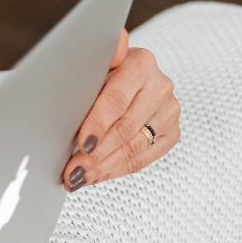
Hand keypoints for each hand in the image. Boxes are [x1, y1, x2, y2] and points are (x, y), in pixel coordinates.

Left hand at [62, 30, 179, 190]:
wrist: (129, 76)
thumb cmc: (103, 73)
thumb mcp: (91, 68)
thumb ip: (84, 74)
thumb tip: (69, 85)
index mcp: (140, 64)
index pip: (116, 100)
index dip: (98, 124)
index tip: (82, 144)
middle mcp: (160, 86)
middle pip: (126, 128)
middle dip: (96, 154)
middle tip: (73, 170)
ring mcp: (169, 111)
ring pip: (135, 147)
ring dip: (104, 167)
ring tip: (79, 177)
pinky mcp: (172, 132)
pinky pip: (144, 158)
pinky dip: (117, 170)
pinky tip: (97, 176)